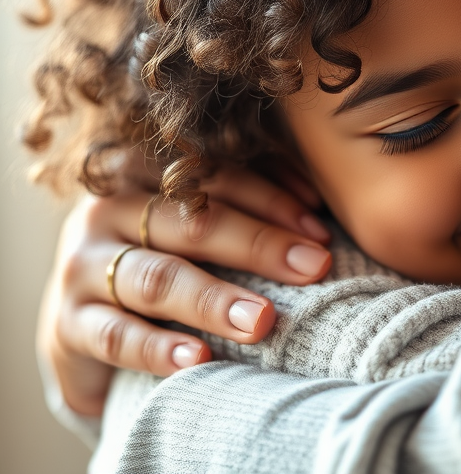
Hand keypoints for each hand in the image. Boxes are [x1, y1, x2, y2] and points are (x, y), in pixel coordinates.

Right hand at [38, 166, 332, 416]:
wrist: (85, 325)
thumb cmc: (165, 262)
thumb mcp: (194, 229)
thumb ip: (246, 208)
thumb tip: (319, 214)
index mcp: (143, 173)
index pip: (216, 178)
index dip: (272, 199)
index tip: (320, 230)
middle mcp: (106, 210)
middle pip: (192, 222)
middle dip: (260, 244)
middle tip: (314, 268)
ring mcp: (81, 265)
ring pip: (156, 278)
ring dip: (215, 300)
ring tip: (262, 320)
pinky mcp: (67, 324)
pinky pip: (117, 336)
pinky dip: (159, 348)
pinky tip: (199, 359)